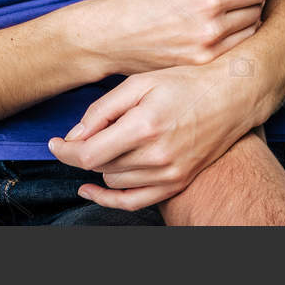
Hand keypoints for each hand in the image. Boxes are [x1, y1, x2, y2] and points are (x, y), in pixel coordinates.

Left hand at [48, 59, 255, 210]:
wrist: (231, 98)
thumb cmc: (185, 83)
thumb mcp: (140, 83)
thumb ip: (102, 110)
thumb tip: (73, 137)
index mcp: (144, 126)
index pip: (88, 154)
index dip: (63, 152)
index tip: (53, 143)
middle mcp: (156, 155)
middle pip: (99, 167)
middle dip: (85, 151)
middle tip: (87, 133)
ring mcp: (168, 173)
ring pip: (113, 181)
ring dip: (103, 165)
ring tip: (113, 141)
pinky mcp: (176, 183)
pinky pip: (133, 202)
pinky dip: (109, 198)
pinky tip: (92, 189)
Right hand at [97, 0, 269, 75]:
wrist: (110, 36)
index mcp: (207, 0)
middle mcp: (212, 29)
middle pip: (257, 8)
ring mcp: (207, 51)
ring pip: (251, 30)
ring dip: (250, 12)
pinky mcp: (201, 65)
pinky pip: (236, 47)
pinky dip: (238, 32)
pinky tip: (226, 19)